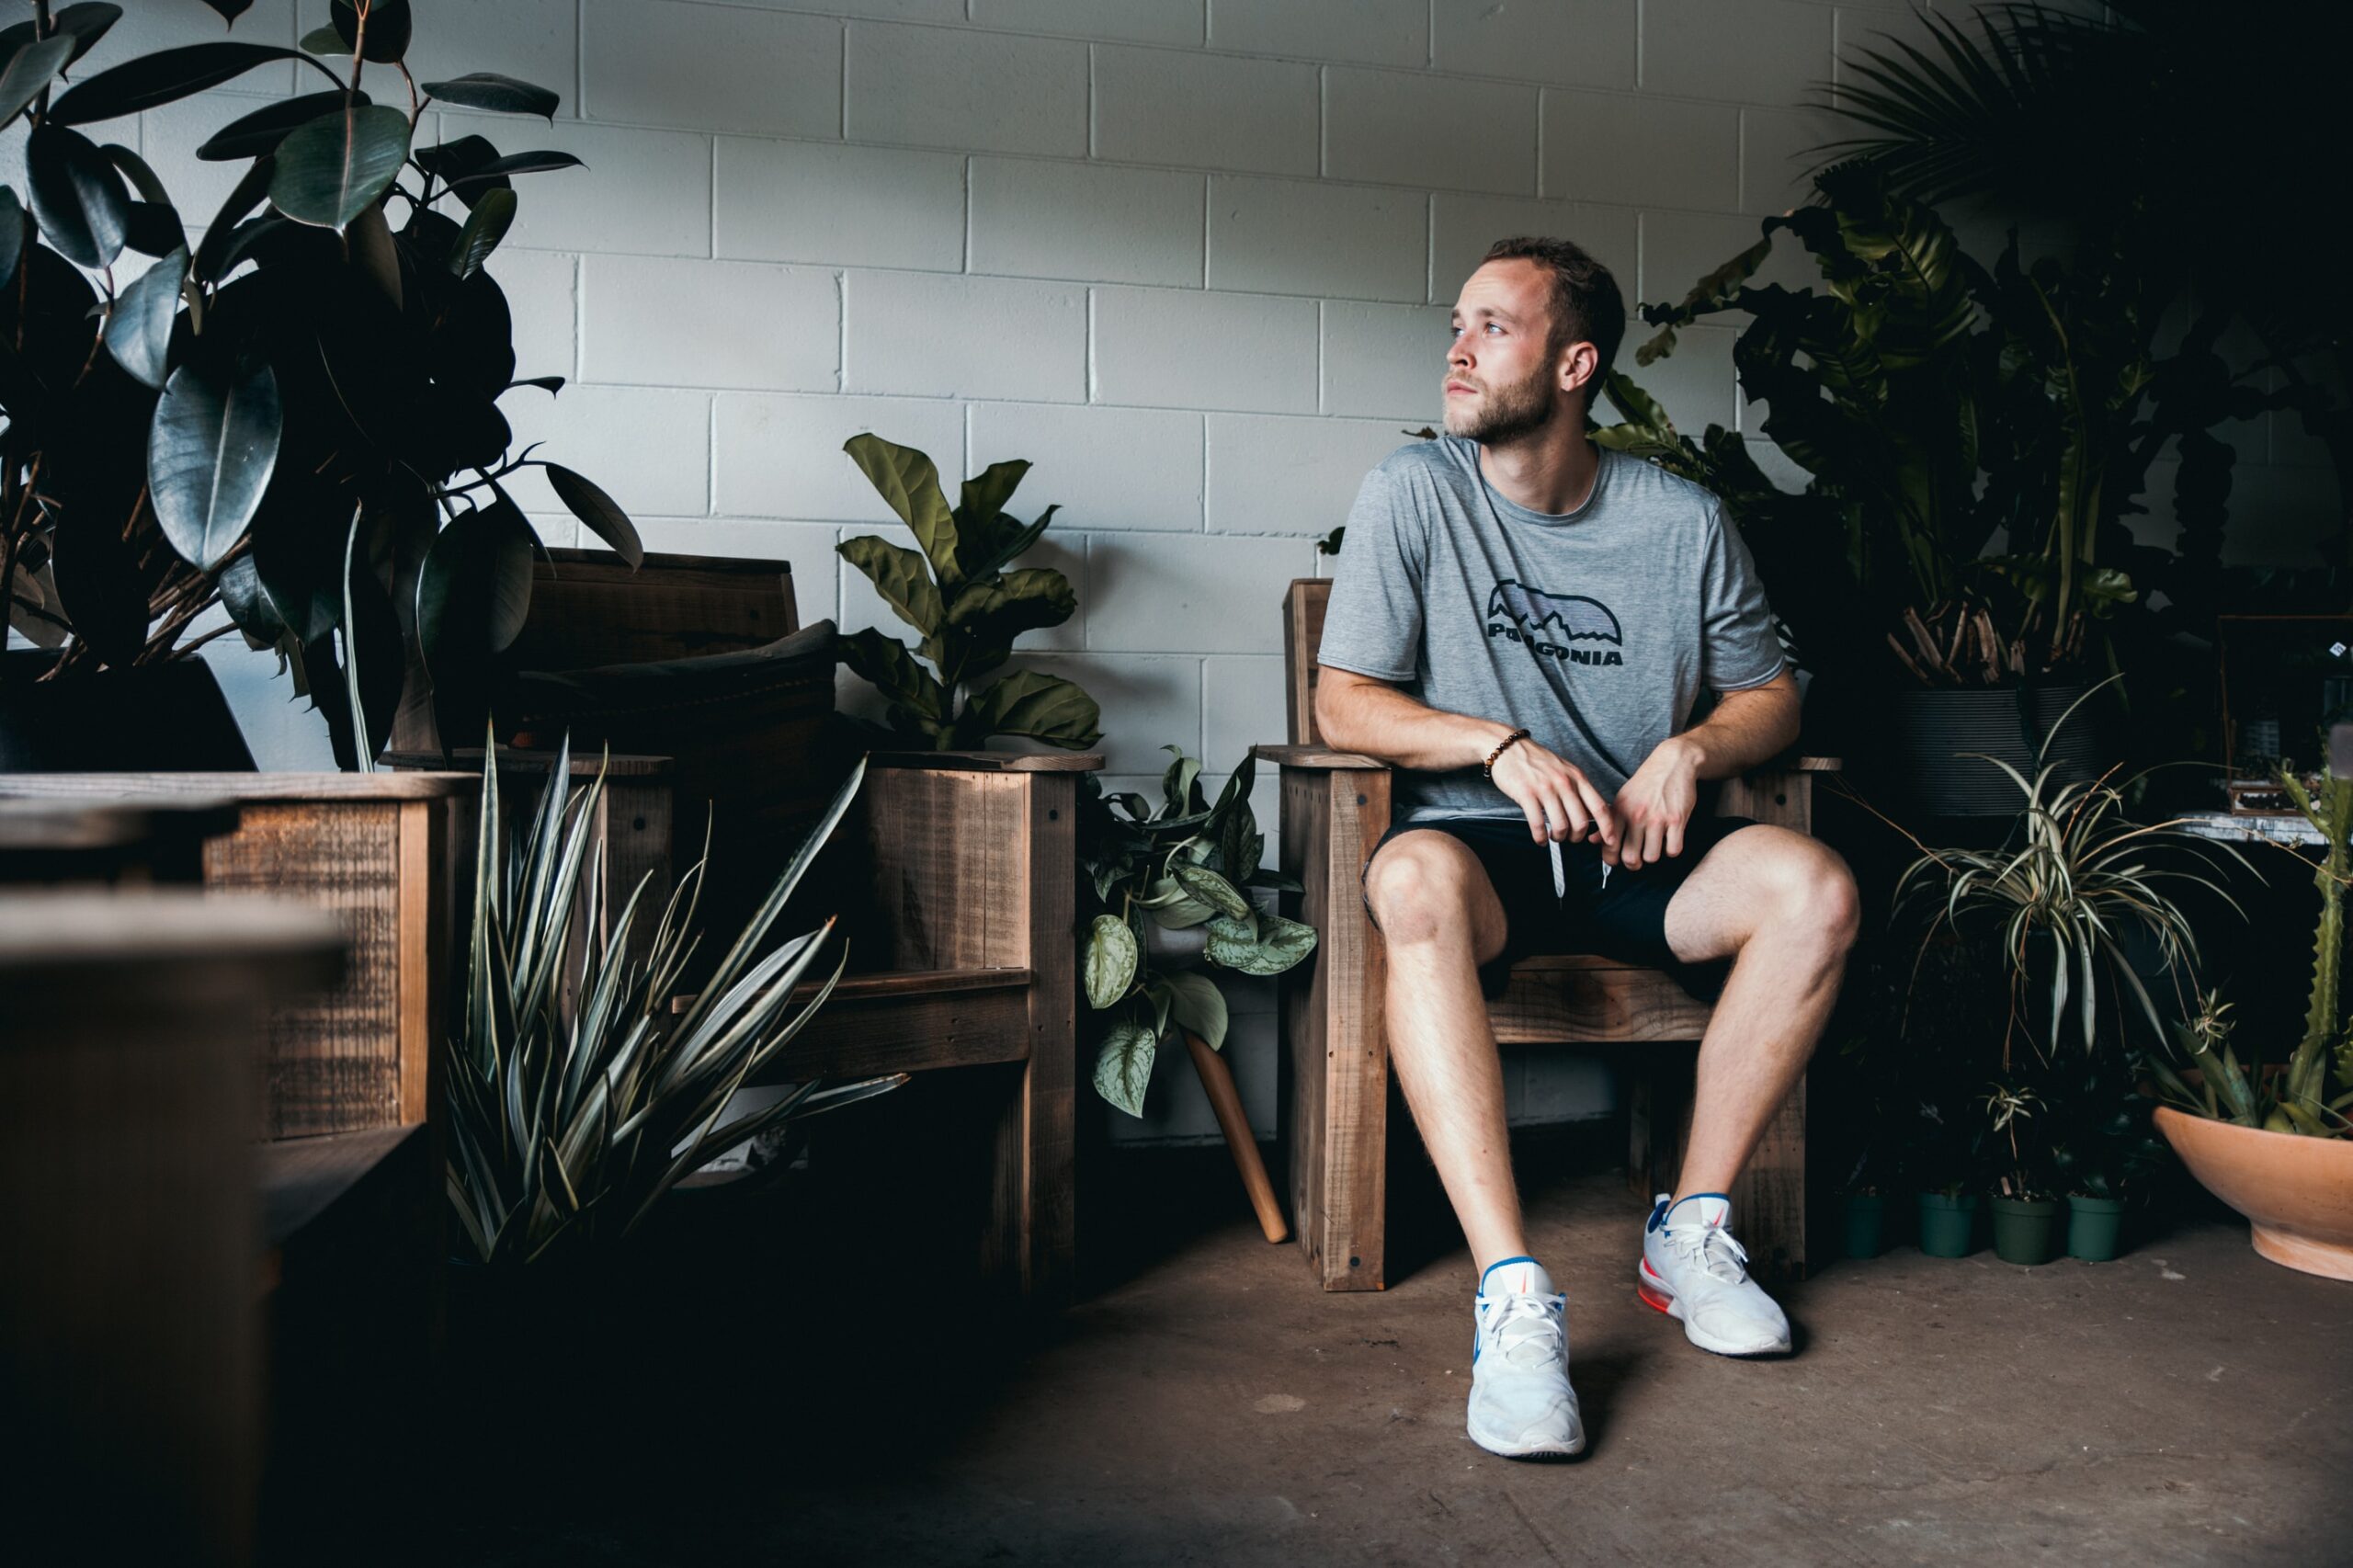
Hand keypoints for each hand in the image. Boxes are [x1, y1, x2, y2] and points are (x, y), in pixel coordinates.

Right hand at [1490, 737, 1617, 854]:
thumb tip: (1592, 814)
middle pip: (1581, 822)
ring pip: (1561, 826)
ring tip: (1553, 836)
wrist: (1509, 748)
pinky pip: (1538, 824)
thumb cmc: (1537, 761)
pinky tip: (1539, 838)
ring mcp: (1545, 788)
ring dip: (1558, 838)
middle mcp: (1564, 783)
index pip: (1600, 807)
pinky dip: (1540, 837)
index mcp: (1577, 777)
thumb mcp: (1565, 770)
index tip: (1610, 840)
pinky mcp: (1526, 794)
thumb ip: (1579, 789)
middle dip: (1576, 837)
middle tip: (1569, 838)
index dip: (1608, 828)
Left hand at [1609, 737, 1700, 868]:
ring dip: (1653, 856)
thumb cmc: (1647, 782)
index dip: (1611, 859)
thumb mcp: (1623, 798)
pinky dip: (1671, 850)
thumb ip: (1608, 820)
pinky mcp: (1677, 820)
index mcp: (1620, 811)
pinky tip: (1669, 841)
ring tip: (1654, 846)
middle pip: (1630, 858)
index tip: (1616, 859)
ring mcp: (1657, 818)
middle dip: (1633, 865)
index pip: (1609, 846)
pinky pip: (1673, 850)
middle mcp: (1636, 816)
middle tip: (1636, 860)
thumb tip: (1592, 840)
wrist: (1673, 763)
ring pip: (1651, 857)